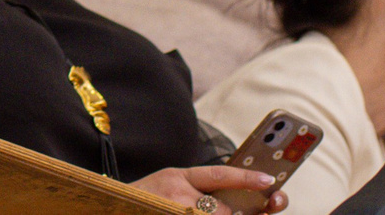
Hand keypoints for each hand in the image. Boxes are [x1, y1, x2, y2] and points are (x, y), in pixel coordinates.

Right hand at [129, 165, 283, 213]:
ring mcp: (178, 211)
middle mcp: (178, 196)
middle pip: (226, 210)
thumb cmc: (147, 199)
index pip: (218, 175)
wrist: (116, 210)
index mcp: (177, 177)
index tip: (268, 180)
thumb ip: (198, 187)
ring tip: (195, 206)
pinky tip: (199, 210)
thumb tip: (237, 199)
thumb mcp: (169, 182)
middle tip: (244, 210)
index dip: (245, 178)